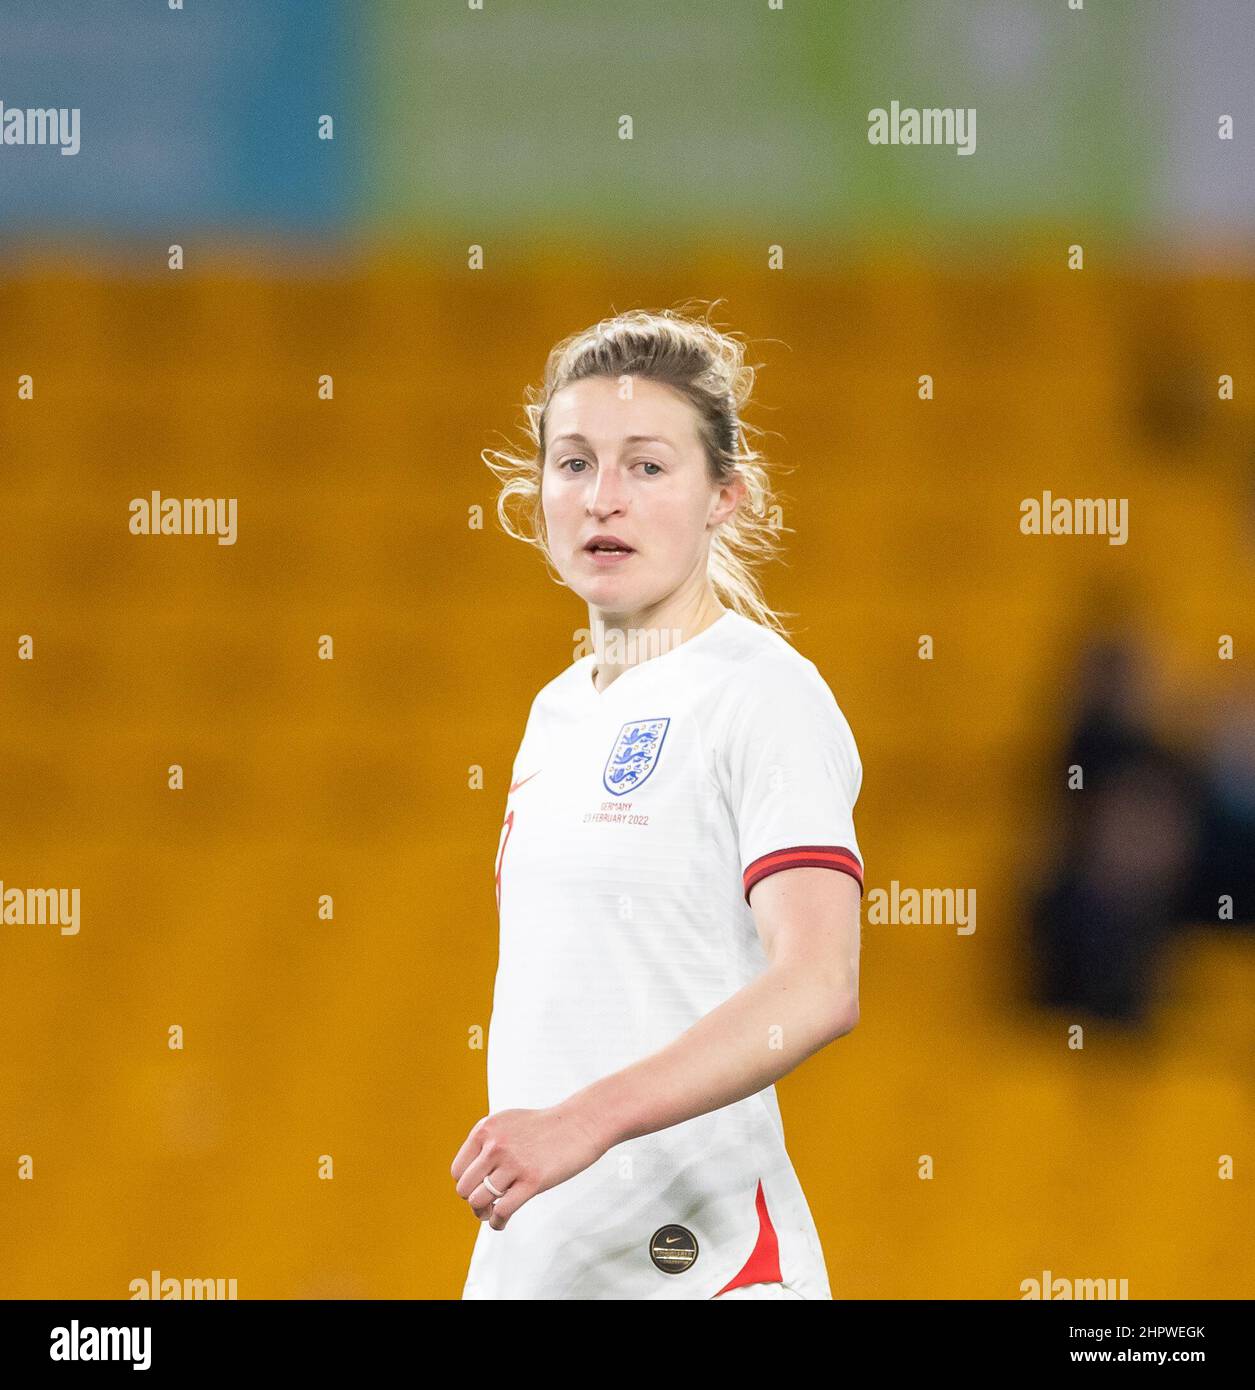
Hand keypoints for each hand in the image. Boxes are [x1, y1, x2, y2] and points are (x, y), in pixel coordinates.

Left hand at [450, 1103, 607, 1229]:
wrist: (580, 1123)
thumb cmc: (545, 1127)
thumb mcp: (508, 1123)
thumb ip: (487, 1142)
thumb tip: (468, 1175)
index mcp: (486, 1129)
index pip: (458, 1170)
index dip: (466, 1184)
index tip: (479, 1188)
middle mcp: (495, 1144)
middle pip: (464, 1189)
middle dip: (473, 1201)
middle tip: (485, 1204)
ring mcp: (514, 1162)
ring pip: (479, 1201)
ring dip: (483, 1213)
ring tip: (493, 1213)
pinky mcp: (532, 1180)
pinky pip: (501, 1211)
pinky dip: (497, 1222)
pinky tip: (502, 1222)